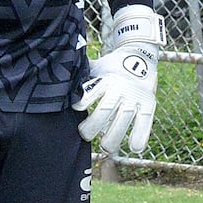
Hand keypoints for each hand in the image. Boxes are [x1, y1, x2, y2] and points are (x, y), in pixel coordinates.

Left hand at [74, 4, 165, 154]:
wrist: (140, 55)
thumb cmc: (111, 67)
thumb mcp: (96, 66)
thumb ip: (80, 74)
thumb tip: (54, 71)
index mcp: (106, 78)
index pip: (92, 91)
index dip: (82, 101)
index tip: (75, 108)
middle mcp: (121, 88)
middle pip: (106, 109)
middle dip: (93, 126)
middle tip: (85, 134)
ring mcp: (135, 97)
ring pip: (124, 120)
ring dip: (113, 137)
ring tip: (106, 146)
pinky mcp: (149, 105)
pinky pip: (146, 123)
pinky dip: (140, 137)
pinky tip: (133, 147)